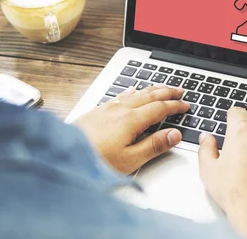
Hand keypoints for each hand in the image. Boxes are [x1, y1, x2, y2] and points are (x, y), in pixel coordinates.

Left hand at [74, 85, 188, 173]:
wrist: (61, 155)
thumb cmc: (94, 161)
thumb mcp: (129, 160)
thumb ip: (154, 146)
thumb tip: (175, 134)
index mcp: (132, 120)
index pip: (160, 108)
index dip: (175, 106)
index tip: (185, 105)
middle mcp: (121, 109)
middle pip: (150, 95)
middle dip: (167, 92)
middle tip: (180, 90)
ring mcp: (108, 108)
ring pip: (136, 93)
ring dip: (152, 89)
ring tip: (162, 87)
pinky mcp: (97, 111)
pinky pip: (121, 95)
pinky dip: (132, 91)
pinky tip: (132, 90)